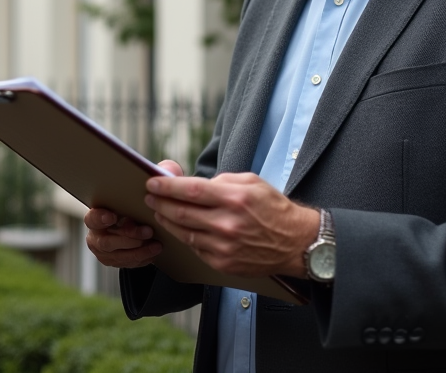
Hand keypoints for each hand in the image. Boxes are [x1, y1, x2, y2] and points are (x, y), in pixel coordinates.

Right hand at [83, 159, 184, 267]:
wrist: (146, 218)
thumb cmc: (145, 197)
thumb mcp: (153, 184)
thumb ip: (157, 174)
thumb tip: (162, 172)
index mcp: (99, 211)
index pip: (91, 217)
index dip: (99, 218)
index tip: (113, 216)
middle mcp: (97, 233)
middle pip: (107, 240)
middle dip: (128, 236)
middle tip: (148, 230)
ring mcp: (105, 250)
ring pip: (117, 255)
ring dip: (137, 249)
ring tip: (156, 243)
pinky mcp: (115, 261)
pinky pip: (126, 264)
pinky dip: (141, 258)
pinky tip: (154, 251)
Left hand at [144, 171, 318, 278]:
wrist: (296, 243)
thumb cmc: (274, 209)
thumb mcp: (251, 182)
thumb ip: (221, 182)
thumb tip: (193, 185)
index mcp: (234, 199)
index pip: (190, 190)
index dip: (166, 186)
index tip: (152, 182)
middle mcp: (227, 224)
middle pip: (181, 212)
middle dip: (160, 203)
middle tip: (150, 197)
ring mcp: (223, 247)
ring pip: (184, 232)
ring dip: (167, 221)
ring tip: (159, 211)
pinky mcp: (223, 263)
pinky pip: (195, 248)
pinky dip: (184, 237)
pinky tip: (179, 228)